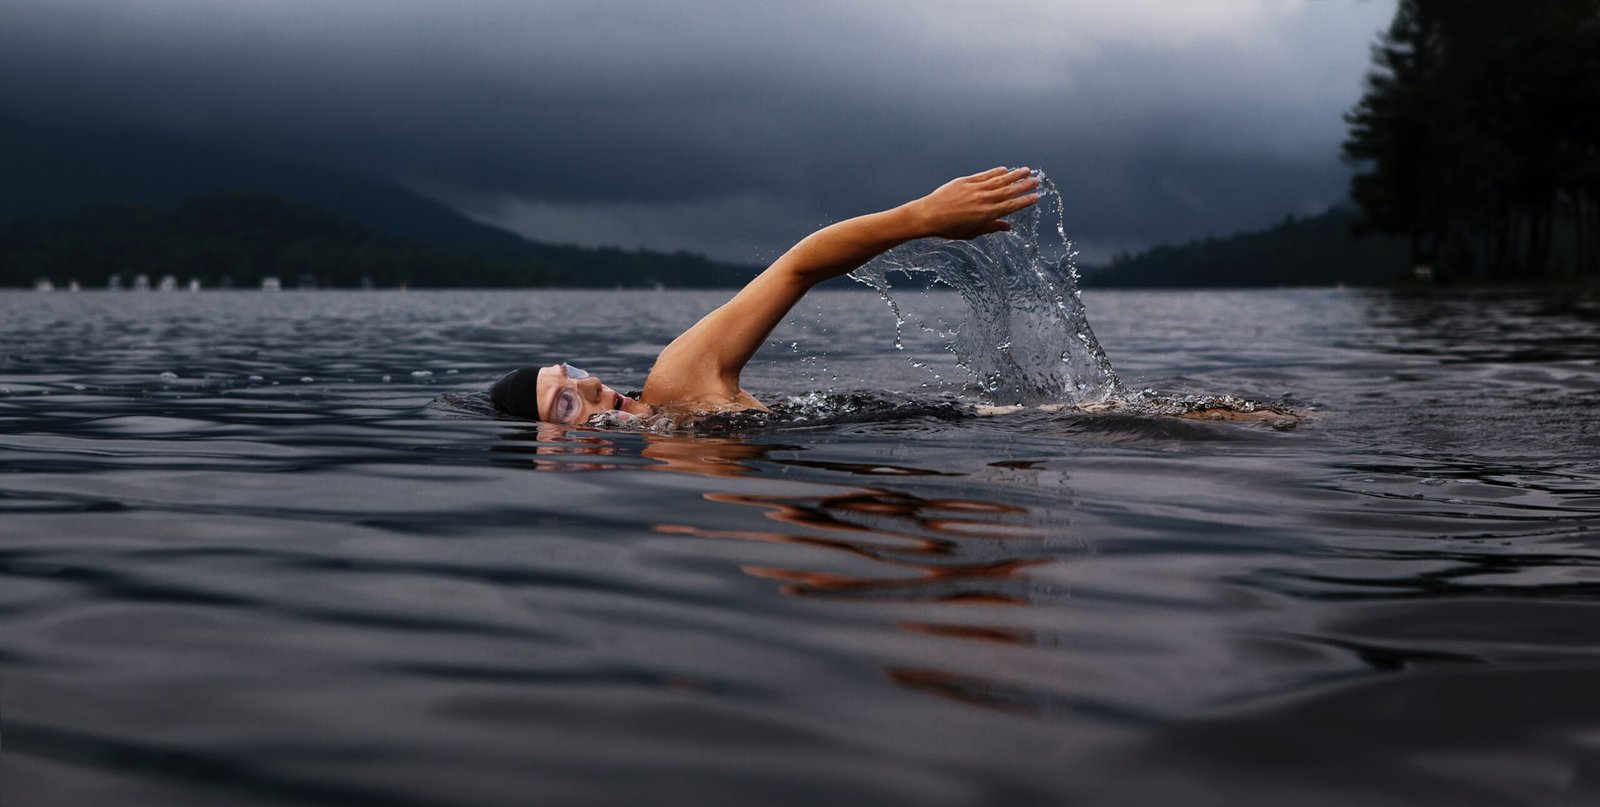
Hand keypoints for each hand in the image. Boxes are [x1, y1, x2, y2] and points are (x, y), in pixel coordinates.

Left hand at [903, 167, 1040, 239]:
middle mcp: (983, 200)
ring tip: (1027, 170)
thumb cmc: (949, 228)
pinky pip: (984, 175)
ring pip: (999, 180)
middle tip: (1037, 181)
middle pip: (1008, 191)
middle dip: (1024, 186)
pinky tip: (1005, 169)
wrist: (928, 215)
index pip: (1011, 207)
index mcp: (986, 215)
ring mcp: (975, 189)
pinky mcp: (966, 181)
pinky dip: (995, 172)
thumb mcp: (971, 232)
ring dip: (1014, 175)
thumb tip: (1008, 227)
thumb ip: (991, 228)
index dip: (1025, 201)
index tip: (1036, 197)